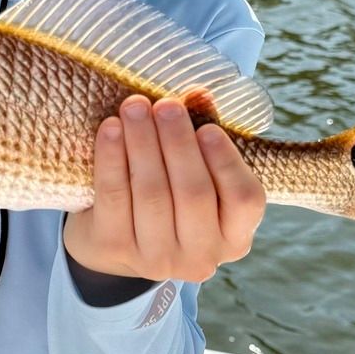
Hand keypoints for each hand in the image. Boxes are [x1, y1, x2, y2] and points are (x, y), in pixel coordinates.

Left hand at [62, 95, 265, 285]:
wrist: (114, 239)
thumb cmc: (169, 194)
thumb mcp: (196, 172)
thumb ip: (203, 136)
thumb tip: (200, 94)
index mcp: (234, 237)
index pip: (244, 200)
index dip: (226, 162)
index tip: (207, 128)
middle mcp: (201, 256)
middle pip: (193, 194)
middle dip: (178, 143)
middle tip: (166, 105)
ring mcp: (157, 259)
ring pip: (152, 194)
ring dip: (143, 143)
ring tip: (135, 106)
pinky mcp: (115, 250)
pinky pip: (113, 197)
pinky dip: (111, 158)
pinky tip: (111, 128)